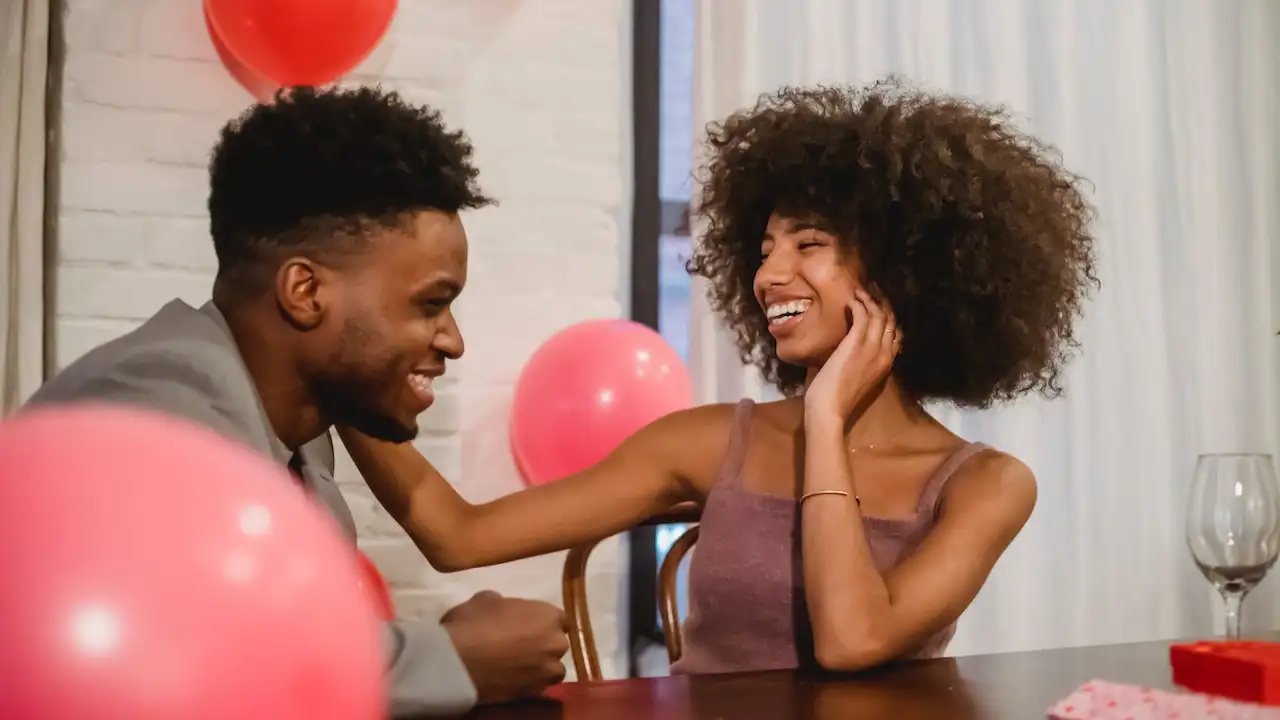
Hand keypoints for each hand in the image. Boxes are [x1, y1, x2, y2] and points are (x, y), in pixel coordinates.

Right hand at [441, 590, 569, 704]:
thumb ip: (503, 603)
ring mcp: (547, 670)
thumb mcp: (485, 599)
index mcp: (548, 615)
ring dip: (540, 666)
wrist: (461, 661)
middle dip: (543, 644)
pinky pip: (538, 686)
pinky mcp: (534, 692)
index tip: (528, 625)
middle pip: (556, 643)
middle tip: (521, 645)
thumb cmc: (474, 623)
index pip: (558, 619)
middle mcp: (555, 643)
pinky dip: (529, 683)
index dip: (542, 622)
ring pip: (552, 668)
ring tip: (518, 666)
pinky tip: (512, 679)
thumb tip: (501, 607)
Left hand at [804, 289, 900, 420]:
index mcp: (886, 364)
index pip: (896, 334)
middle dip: (881, 304)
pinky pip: (863, 316)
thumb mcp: (858, 377)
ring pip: (878, 315)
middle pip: (890, 321)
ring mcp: (872, 348)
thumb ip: (861, 360)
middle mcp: (884, 354)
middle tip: (869, 293)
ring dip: (868, 300)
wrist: (830, 408)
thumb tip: (850, 346)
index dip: (888, 318)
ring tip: (858, 292)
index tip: (878, 307)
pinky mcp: (856, 344)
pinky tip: (851, 301)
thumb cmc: (837, 397)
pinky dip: (858, 305)